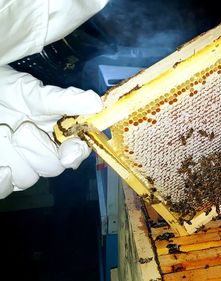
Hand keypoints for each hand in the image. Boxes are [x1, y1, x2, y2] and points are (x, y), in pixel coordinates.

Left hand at [0, 65, 102, 198]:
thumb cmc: (6, 91)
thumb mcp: (33, 93)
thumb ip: (64, 100)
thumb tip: (96, 102)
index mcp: (60, 134)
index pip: (77, 151)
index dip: (76, 153)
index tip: (70, 152)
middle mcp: (44, 152)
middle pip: (52, 167)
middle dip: (37, 149)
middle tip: (22, 129)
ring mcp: (22, 165)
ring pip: (27, 177)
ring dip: (12, 154)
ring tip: (2, 131)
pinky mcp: (4, 176)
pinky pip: (6, 189)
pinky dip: (4, 182)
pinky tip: (3, 170)